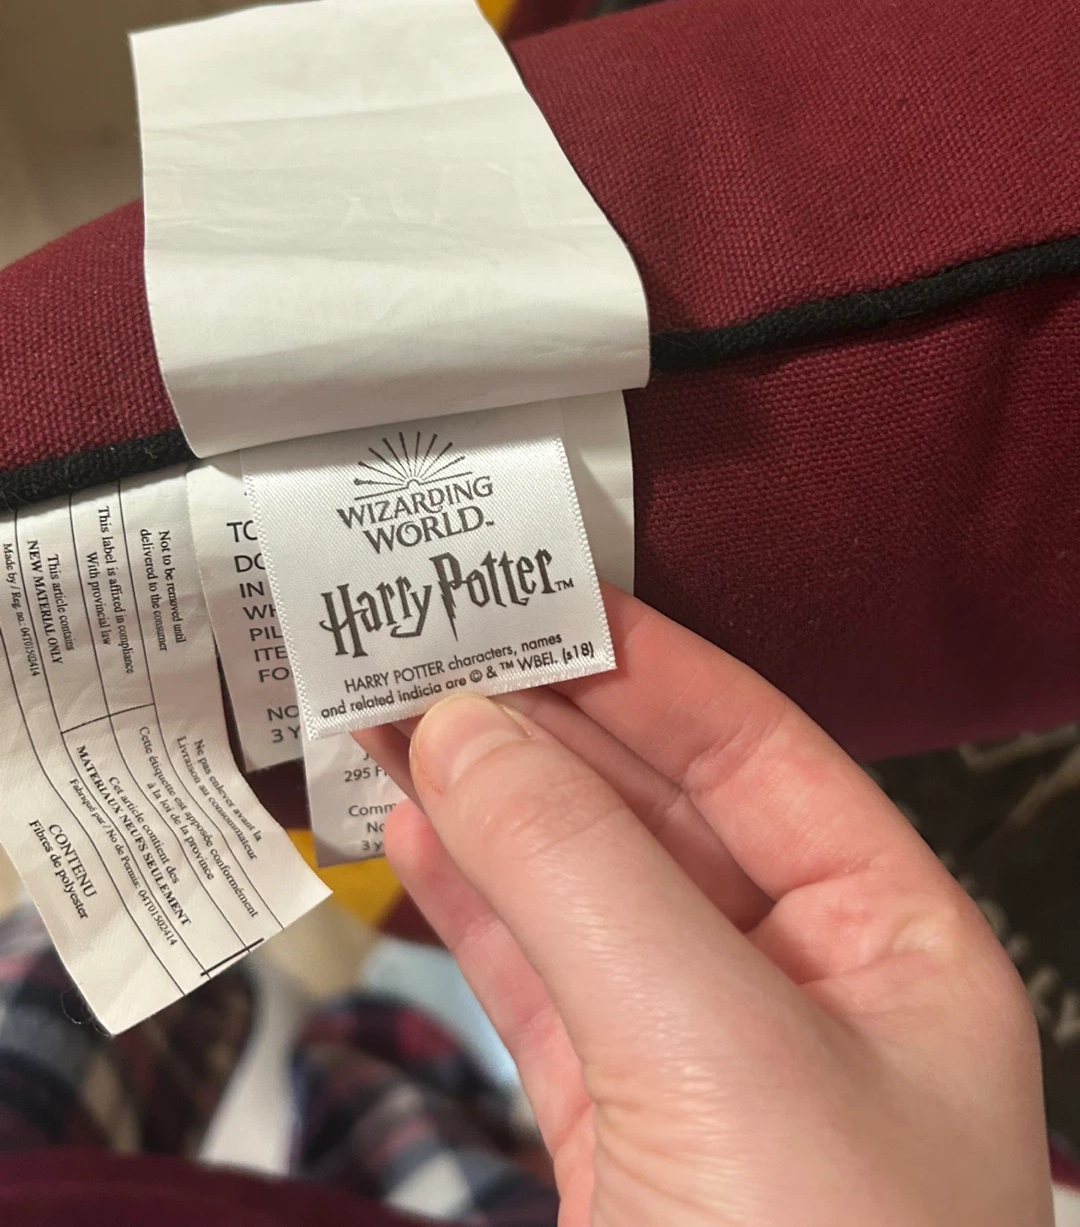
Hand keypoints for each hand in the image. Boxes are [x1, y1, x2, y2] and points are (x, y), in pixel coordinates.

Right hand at [358, 587, 1050, 1226]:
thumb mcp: (717, 1050)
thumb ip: (585, 874)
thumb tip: (470, 730)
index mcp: (894, 941)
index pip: (759, 751)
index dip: (647, 666)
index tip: (543, 598)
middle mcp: (807, 985)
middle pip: (658, 808)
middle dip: (545, 726)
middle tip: (435, 650)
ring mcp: (707, 1055)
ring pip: (585, 887)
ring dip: (490, 802)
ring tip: (393, 721)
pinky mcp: (622, 1125)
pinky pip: (542, 974)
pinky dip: (475, 899)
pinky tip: (420, 832)